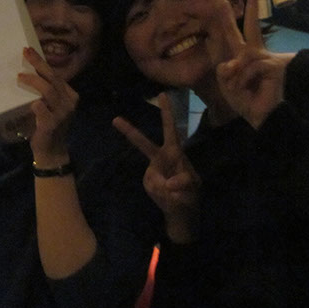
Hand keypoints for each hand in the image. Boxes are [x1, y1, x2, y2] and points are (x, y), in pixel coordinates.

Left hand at [17, 47, 77, 164]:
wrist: (52, 151)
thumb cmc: (47, 125)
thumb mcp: (49, 106)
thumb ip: (44, 92)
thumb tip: (25, 72)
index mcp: (69, 95)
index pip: (55, 75)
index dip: (41, 62)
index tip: (29, 50)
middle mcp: (69, 102)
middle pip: (52, 78)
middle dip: (38, 64)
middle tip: (25, 54)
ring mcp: (62, 114)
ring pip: (48, 91)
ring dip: (33, 81)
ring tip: (20, 76)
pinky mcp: (52, 124)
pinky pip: (42, 109)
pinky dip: (36, 105)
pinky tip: (31, 102)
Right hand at [113, 93, 200, 242]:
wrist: (181, 213)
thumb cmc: (189, 193)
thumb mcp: (193, 186)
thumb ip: (183, 181)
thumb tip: (169, 182)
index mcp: (174, 152)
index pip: (170, 129)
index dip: (167, 112)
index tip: (162, 94)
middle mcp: (161, 159)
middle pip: (145, 144)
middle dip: (131, 132)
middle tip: (116, 119)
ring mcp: (153, 172)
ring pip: (157, 179)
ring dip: (171, 190)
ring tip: (178, 196)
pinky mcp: (148, 183)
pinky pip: (157, 189)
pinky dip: (167, 196)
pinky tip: (171, 199)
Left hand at [212, 0, 294, 128]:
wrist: (262, 117)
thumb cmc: (246, 100)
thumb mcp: (228, 84)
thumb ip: (225, 70)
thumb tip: (232, 62)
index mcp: (246, 56)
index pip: (243, 32)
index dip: (244, 13)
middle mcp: (258, 53)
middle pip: (253, 28)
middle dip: (254, 6)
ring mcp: (268, 59)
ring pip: (243, 57)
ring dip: (236, 76)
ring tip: (238, 89)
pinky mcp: (273, 66)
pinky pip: (250, 67)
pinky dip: (243, 80)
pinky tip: (247, 89)